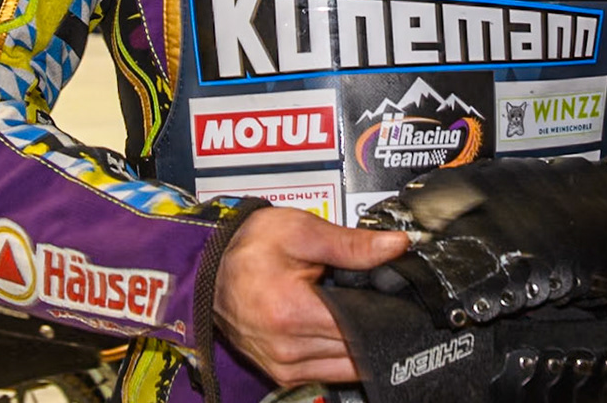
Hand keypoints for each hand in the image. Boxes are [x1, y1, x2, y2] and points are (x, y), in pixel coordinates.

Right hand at [213, 208, 408, 385]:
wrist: (210, 267)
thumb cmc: (249, 246)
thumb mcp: (302, 231)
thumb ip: (352, 244)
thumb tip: (396, 246)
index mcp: (292, 312)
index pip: (362, 325)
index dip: (386, 308)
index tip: (396, 292)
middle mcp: (286, 349)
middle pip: (358, 348)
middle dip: (375, 324)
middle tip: (376, 296)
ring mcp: (283, 367)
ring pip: (348, 367)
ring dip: (359, 342)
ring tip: (354, 309)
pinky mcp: (282, 375)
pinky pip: (328, 373)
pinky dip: (342, 354)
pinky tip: (339, 328)